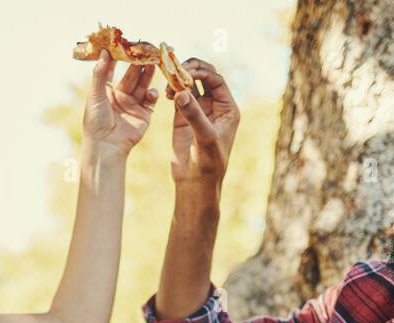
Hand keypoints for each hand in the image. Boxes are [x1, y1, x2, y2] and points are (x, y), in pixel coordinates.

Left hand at [82, 49, 158, 154]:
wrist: (106, 146)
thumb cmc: (96, 121)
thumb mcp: (95, 94)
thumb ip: (100, 73)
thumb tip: (104, 51)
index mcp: (106, 91)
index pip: (112, 70)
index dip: (118, 57)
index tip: (125, 44)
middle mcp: (120, 97)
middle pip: (131, 75)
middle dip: (138, 63)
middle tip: (145, 50)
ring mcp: (133, 105)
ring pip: (142, 85)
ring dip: (148, 74)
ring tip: (153, 62)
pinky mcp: (144, 115)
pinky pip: (151, 100)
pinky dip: (152, 94)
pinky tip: (151, 92)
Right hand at [165, 59, 239, 185]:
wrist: (195, 182)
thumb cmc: (208, 163)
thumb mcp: (204, 137)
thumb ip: (194, 114)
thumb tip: (181, 92)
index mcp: (227, 108)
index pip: (216, 80)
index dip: (201, 72)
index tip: (186, 72)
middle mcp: (214, 106)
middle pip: (204, 76)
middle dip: (190, 70)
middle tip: (175, 69)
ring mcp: (198, 111)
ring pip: (190, 85)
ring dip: (179, 80)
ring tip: (168, 84)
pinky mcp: (183, 118)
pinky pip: (178, 96)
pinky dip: (172, 90)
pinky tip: (166, 94)